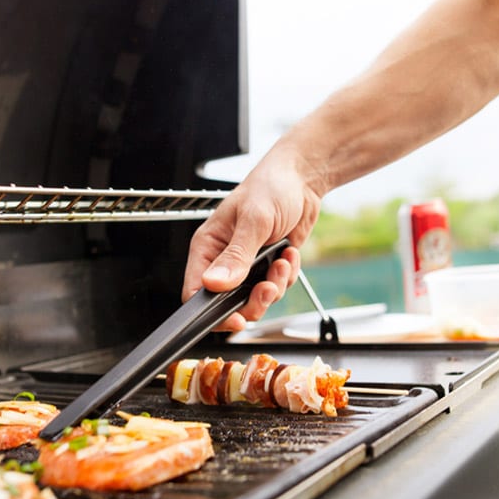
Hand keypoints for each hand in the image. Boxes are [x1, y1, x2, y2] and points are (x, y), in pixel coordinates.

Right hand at [182, 148, 321, 330]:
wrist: (302, 179)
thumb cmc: (272, 186)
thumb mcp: (254, 220)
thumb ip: (236, 256)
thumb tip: (214, 284)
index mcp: (208, 246)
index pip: (196, 291)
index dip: (211, 312)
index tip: (235, 318)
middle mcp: (224, 259)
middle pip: (228, 304)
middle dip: (253, 300)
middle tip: (268, 287)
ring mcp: (246, 264)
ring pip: (255, 299)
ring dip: (274, 285)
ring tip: (282, 261)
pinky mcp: (267, 266)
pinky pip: (275, 288)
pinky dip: (286, 276)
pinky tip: (289, 253)